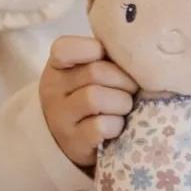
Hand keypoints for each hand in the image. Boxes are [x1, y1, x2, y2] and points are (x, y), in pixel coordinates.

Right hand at [39, 36, 137, 167]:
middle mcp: (53, 90)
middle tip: (132, 88)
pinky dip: (117, 125)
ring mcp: (61, 118)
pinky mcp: (74, 142)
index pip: (65, 48)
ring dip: (122, 102)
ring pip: (96, 98)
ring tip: (125, 107)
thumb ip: (105, 57)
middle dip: (124, 80)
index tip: (107, 58)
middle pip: (96, 72)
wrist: (74, 140)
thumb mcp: (87, 73)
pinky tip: (117, 126)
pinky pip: (101, 126)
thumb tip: (137, 48)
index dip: (94, 49)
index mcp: (57, 67)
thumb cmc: (89, 97)